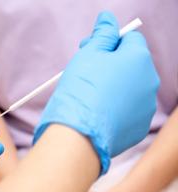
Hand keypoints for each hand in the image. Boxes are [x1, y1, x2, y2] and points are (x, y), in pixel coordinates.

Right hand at [34, 11, 158, 173]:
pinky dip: (114, 109)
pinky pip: (128, 111)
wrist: (79, 136)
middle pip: (131, 64)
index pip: (128, 39)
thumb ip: (101, 35)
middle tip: (85, 74)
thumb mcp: (87, 55)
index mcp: (139, 58)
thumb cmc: (80, 92)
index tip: (88, 51)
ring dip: (113, 88)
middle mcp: (150, 81)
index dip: (107, 43)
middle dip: (110, 66)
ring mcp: (147, 107)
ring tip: (89, 98)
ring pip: (130, 89)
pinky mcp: (139, 127)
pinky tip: (97, 114)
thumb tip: (108, 19)